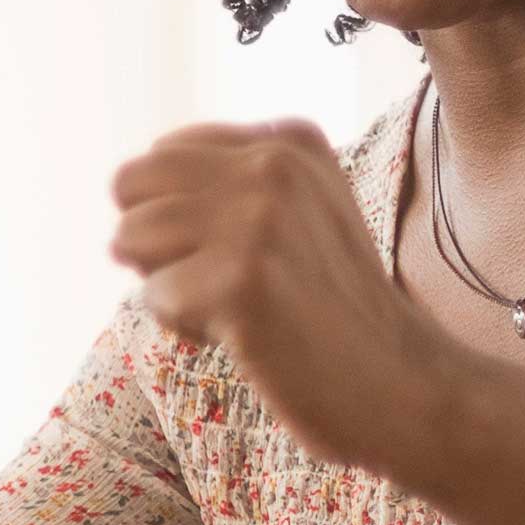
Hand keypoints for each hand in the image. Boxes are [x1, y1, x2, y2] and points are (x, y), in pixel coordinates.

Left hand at [111, 122, 455, 480]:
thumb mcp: (296, 214)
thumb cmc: (331, 309)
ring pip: (129, 238)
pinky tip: (246, 337)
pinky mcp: (241, 279)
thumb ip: (226, 182)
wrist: (401, 383)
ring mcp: (259, 219)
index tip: (243, 252)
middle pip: (131, 185)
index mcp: (287, 141)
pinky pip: (153, 297)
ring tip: (237, 308)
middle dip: (152, 242)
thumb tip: (123, 184)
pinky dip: (185, 329)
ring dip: (167, 287)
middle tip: (219, 282)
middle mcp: (272, 164)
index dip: (177, 216)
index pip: (162, 156)